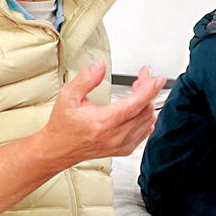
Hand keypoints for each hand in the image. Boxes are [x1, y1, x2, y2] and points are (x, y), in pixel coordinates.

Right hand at [42, 61, 165, 166]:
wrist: (59, 149)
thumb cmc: (63, 124)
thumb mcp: (68, 96)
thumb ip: (86, 79)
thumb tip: (100, 66)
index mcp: (103, 122)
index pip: (134, 105)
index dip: (149, 90)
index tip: (156, 78)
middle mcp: (115, 136)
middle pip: (145, 110)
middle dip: (147, 90)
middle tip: (141, 77)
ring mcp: (122, 144)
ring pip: (148, 120)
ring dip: (147, 102)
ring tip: (137, 90)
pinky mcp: (125, 149)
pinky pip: (146, 131)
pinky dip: (146, 116)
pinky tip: (139, 107)